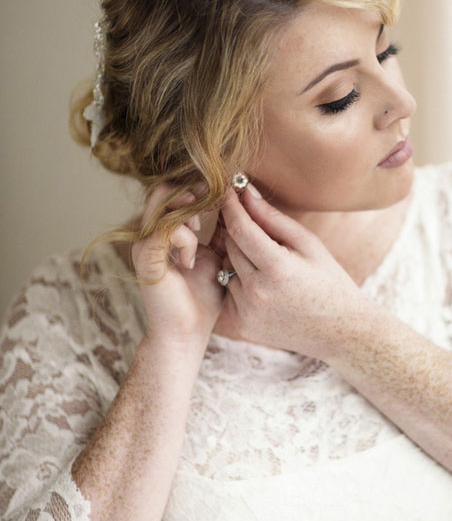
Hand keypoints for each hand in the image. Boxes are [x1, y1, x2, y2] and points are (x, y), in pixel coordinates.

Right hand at [132, 183, 224, 353]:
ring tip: (201, 230)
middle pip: (165, 188)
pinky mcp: (145, 258)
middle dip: (193, 190)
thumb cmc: (203, 299)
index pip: (176, 191)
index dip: (199, 187)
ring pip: (162, 201)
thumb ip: (221, 233)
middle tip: (214, 200)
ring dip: (188, 209)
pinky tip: (191, 260)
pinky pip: (165, 230)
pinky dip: (185, 239)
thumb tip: (237, 207)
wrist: (186, 334)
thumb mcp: (217, 257)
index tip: (224, 192)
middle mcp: (151, 232)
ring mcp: (145, 243)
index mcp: (166, 231)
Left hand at [213, 185, 362, 357]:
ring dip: (239, 259)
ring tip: (269, 265)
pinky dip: (240, 283)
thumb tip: (244, 192)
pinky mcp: (241, 326)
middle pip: (230, 246)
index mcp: (277, 268)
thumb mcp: (308, 244)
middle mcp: (257, 292)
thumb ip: (273, 218)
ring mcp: (247, 312)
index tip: (228, 191)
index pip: (240, 228)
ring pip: (226, 269)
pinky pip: (228, 292)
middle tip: (255, 226)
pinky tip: (265, 287)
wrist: (339, 331)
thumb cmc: (328, 280)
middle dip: (238, 231)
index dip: (231, 206)